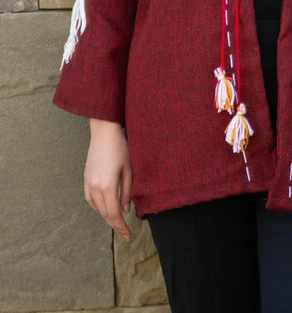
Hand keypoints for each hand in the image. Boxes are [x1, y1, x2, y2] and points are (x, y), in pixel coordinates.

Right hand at [84, 118, 132, 239]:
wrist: (104, 132)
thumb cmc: (121, 148)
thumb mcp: (129, 170)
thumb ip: (127, 192)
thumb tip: (124, 210)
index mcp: (108, 186)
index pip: (114, 214)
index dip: (121, 227)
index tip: (128, 236)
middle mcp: (95, 187)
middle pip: (105, 213)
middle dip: (115, 224)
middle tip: (125, 232)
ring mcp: (88, 183)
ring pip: (97, 207)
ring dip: (106, 216)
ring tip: (117, 221)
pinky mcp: (86, 178)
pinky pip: (90, 198)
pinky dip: (97, 206)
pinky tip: (104, 207)